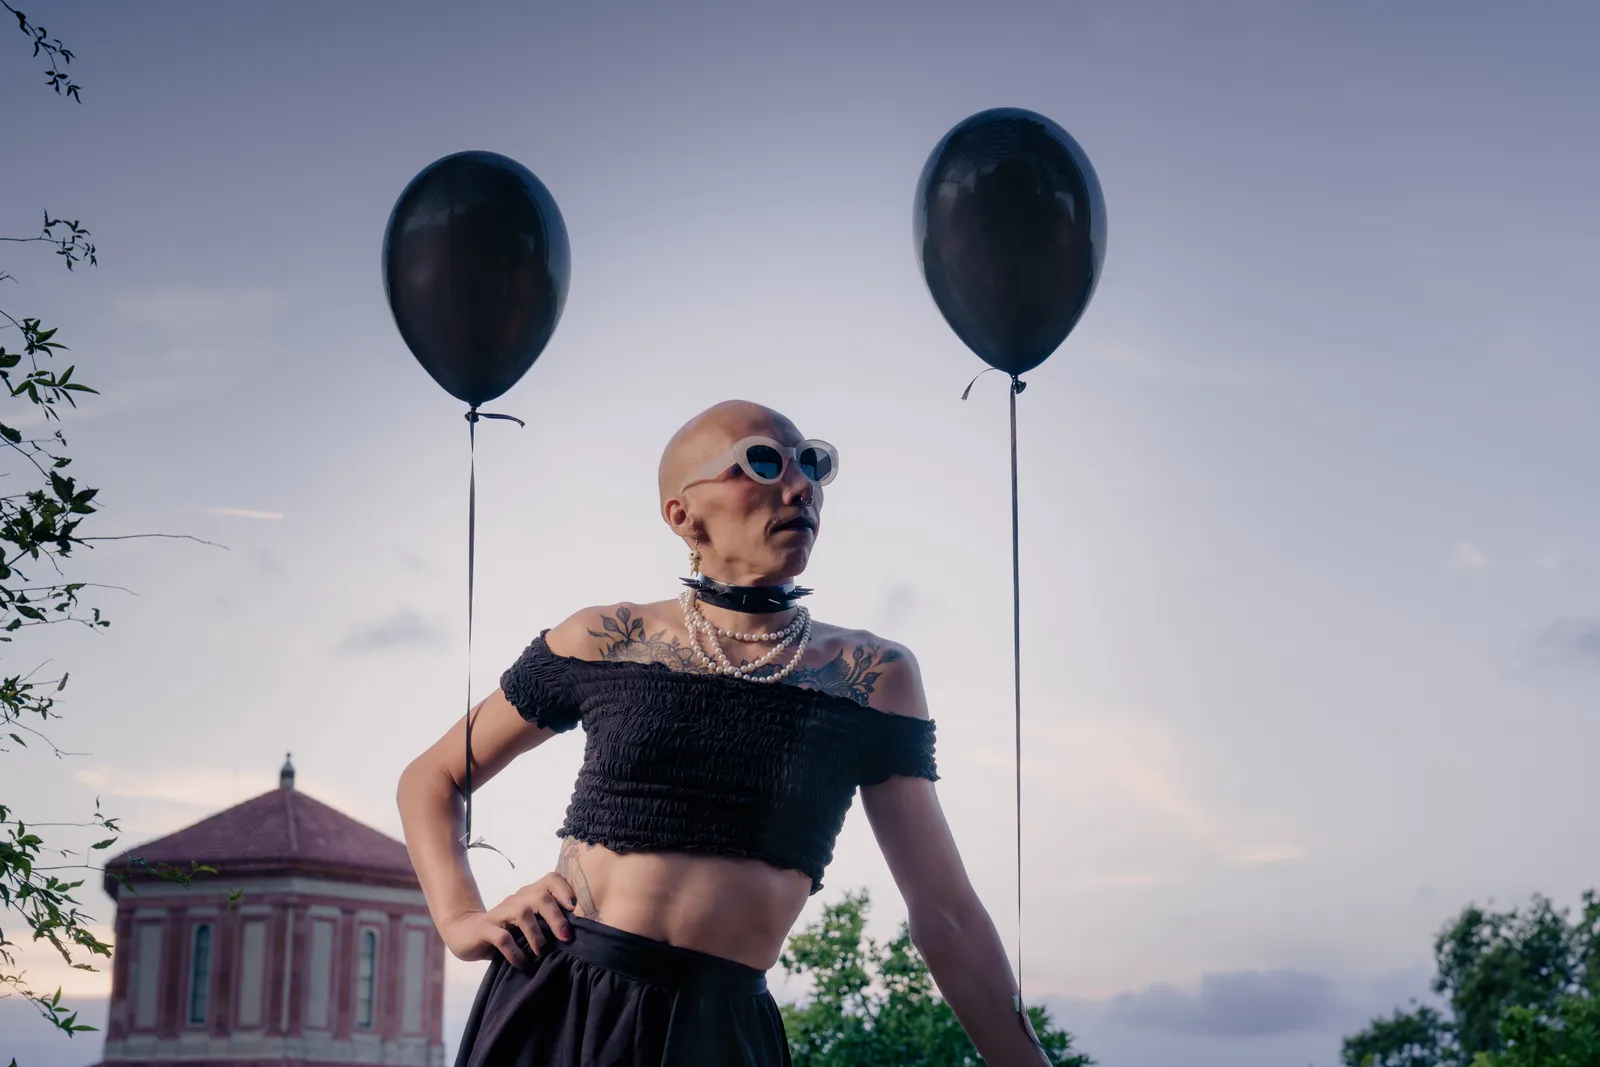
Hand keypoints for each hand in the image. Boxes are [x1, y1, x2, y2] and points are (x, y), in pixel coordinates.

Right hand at [439, 871, 578, 970]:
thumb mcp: (528, 924)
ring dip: (537, 936)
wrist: (465, 933)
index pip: (551, 879)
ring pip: (522, 914)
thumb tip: (580, 937)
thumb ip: (547, 924)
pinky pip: (503, 939)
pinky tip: (524, 965)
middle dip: (556, 917)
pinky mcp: (485, 929)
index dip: (565, 889)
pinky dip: (517, 954)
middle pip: (540, 896)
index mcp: (529, 895)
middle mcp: (516, 899)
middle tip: (566, 938)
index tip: (576, 909)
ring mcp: (499, 913)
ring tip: (543, 953)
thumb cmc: (506, 931)